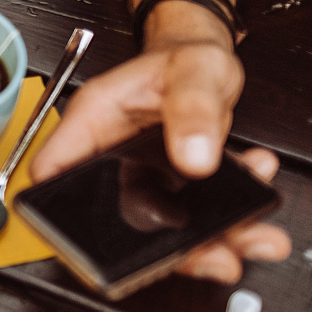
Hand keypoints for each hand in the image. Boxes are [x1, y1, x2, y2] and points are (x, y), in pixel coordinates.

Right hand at [30, 3, 289, 283]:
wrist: (207, 61)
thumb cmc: (186, 55)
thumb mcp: (194, 72)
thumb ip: (193, 110)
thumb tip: (195, 157)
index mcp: (94, 121)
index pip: (54, 172)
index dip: (58, 213)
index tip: (94, 244)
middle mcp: (112, 156)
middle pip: (116, 219)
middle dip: (165, 250)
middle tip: (213, 256)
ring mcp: (143, 177)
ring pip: (163, 229)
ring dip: (212, 243)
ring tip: (252, 239)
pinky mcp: (173, 188)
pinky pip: (196, 219)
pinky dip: (234, 222)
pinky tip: (257, 204)